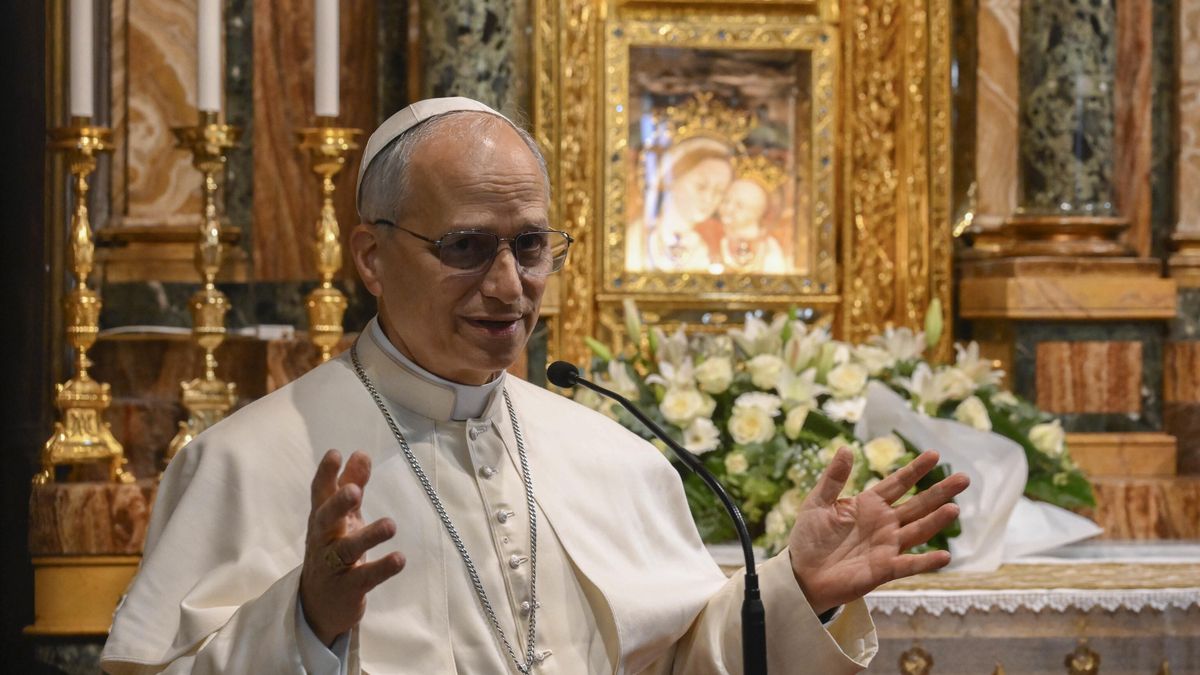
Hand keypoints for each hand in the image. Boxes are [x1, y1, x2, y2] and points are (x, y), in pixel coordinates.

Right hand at [300, 450, 405, 644]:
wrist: (319, 606)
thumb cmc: (333, 551)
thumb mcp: (342, 518)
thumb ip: (351, 486)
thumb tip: (361, 453)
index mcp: (322, 520)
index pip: (320, 494)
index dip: (325, 474)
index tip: (335, 453)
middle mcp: (323, 540)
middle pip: (326, 520)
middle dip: (338, 505)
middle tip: (354, 492)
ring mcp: (333, 566)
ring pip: (346, 550)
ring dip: (368, 537)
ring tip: (390, 525)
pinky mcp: (348, 589)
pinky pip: (365, 578)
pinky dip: (382, 568)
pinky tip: (399, 559)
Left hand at [788, 448, 968, 614]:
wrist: (802, 574)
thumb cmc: (809, 538)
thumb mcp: (817, 503)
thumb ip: (833, 478)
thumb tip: (846, 448)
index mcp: (869, 505)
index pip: (898, 483)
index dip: (915, 470)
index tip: (934, 454)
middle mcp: (884, 523)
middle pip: (917, 505)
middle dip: (939, 492)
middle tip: (964, 478)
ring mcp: (887, 546)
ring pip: (918, 531)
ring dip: (936, 521)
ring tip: (954, 509)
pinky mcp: (884, 569)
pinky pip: (909, 565)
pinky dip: (926, 562)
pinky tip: (944, 556)